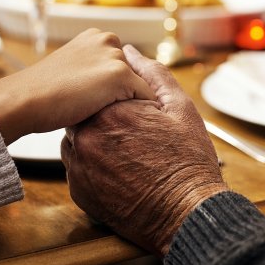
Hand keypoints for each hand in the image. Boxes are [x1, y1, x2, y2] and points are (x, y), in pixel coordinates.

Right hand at [0, 29, 153, 143]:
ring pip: (141, 87)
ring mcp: (115, 57)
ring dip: (135, 104)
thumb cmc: (41, 94)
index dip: (115, 89)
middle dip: (128, 94)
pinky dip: (142, 114)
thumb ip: (89, 72)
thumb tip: (103, 90)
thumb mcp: (68, 73)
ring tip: (121, 124)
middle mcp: (107, 40)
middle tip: (116, 117)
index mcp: (94, 37)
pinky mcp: (121, 75)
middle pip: (134, 74)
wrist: (26, 99)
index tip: (107, 107)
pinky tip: (129, 128)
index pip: (121, 64)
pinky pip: (146, 98)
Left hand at [62, 45, 227, 255]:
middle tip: (134, 135)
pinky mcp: (77, 189)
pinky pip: (77, 166)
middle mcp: (88, 136)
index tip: (137, 114)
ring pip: (78, 139)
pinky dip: (93, 165)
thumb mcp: (179, 107)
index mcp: (111, 111)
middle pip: (86, 113)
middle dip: (105, 119)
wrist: (186, 213)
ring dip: (96, 140)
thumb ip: (151, 74)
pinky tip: (119, 170)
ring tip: (128, 154)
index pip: (99, 90)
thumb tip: (129, 51)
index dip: (119, 99)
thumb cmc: (188, 161)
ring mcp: (79, 165)